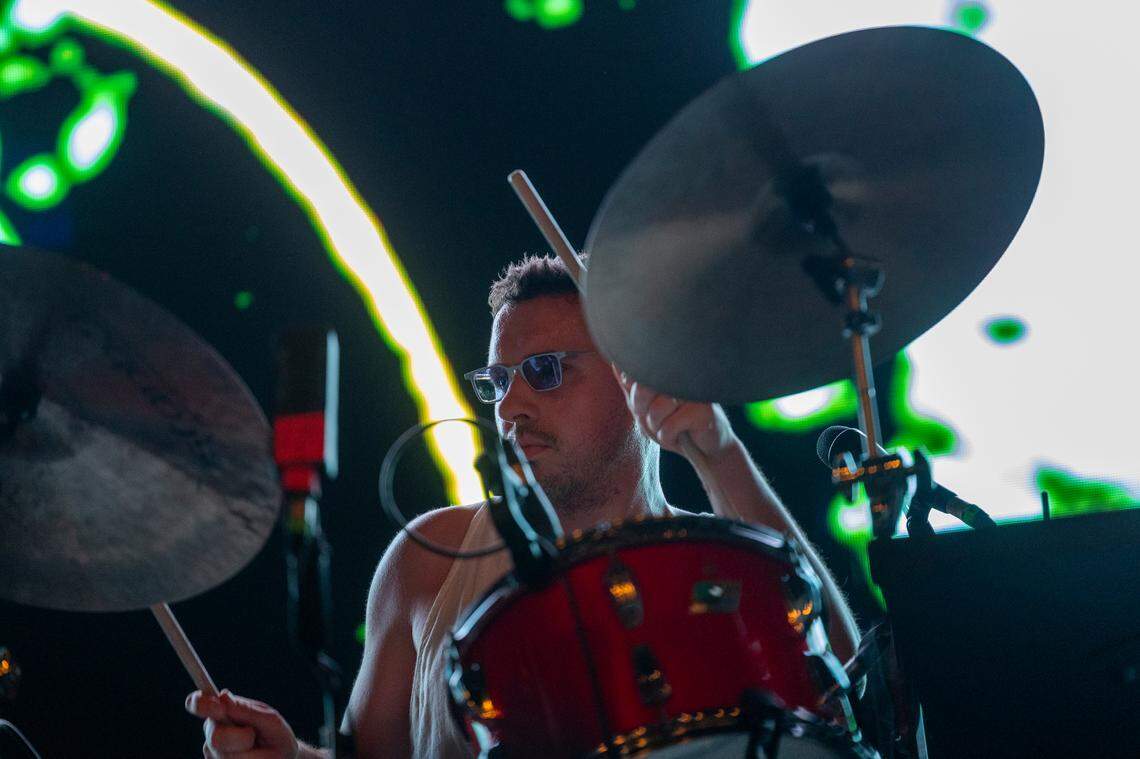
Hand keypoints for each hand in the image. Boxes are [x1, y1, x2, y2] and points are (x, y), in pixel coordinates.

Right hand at [186, 689, 299, 758]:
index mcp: (221, 713)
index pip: (197, 703)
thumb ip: (246, 710)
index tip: (217, 707)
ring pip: (227, 757)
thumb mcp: (269, 719)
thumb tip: (223, 696)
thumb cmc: (275, 735)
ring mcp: (212, 754)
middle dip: (240, 738)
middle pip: (216, 738)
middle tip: (253, 738)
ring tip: (258, 751)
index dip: (200, 703)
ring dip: (250, 755)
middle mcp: (213, 732)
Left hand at [614, 366, 734, 461]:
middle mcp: (681, 375)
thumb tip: (616, 364)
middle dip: (644, 413)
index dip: (636, 399)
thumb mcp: (646, 409)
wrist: (705, 449)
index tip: (648, 409)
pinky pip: (669, 426)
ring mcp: (693, 390)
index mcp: (668, 371)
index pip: (636, 376)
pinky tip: (681, 435)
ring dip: (658, 428)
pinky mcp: (703, 409)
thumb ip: (632, 389)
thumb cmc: (675, 426)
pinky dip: (669, 437)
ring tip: (672, 428)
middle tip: (658, 421)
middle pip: (643, 389)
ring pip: (656, 410)